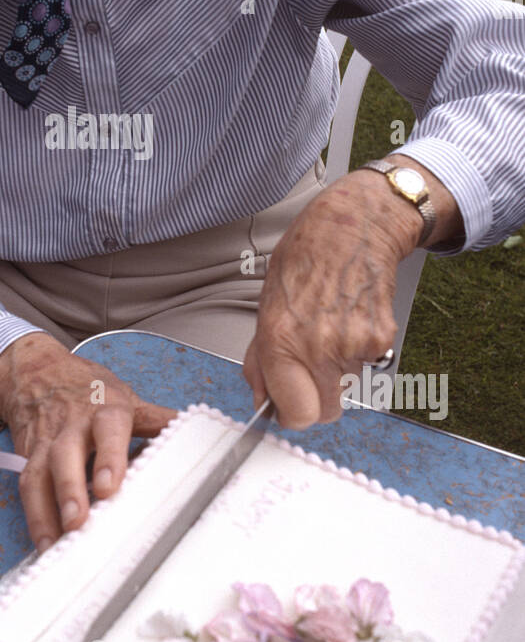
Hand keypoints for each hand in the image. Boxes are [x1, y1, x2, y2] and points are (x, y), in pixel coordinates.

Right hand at [0, 332, 177, 551]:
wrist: (38, 372)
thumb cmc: (88, 389)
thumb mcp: (126, 398)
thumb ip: (158, 420)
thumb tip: (203, 434)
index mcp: (104, 409)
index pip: (108, 428)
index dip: (108, 456)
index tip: (110, 487)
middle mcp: (72, 426)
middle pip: (67, 455)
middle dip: (70, 488)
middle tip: (78, 520)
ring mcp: (48, 443)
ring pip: (40, 474)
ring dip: (46, 511)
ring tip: (57, 544)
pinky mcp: (30, 458)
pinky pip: (28, 488)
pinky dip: (35, 518)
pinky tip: (45, 544)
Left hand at [242, 171, 421, 428]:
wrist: (353, 227)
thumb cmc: (304, 258)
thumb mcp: (266, 303)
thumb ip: (260, 358)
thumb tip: (262, 400)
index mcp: (281, 339)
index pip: (295, 414)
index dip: (292, 413)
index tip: (290, 403)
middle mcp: (319, 346)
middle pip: (325, 412)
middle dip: (316, 399)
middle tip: (310, 368)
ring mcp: (354, 344)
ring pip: (346, 388)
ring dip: (337, 370)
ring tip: (328, 326)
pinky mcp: (382, 338)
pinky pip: (366, 365)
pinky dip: (358, 351)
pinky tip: (348, 319)